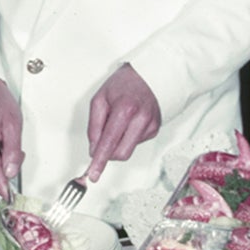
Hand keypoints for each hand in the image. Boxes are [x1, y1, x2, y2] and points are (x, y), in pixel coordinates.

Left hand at [84, 63, 161, 180]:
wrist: (148, 75)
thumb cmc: (123, 84)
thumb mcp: (100, 99)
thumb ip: (94, 126)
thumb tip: (94, 148)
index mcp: (125, 109)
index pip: (109, 143)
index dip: (99, 161)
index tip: (94, 174)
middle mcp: (140, 119)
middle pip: (121, 153)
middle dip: (109, 153)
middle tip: (102, 144)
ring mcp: (150, 125)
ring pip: (128, 150)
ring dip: (119, 142)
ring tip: (119, 123)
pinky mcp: (155, 129)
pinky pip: (136, 142)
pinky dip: (129, 136)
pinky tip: (130, 122)